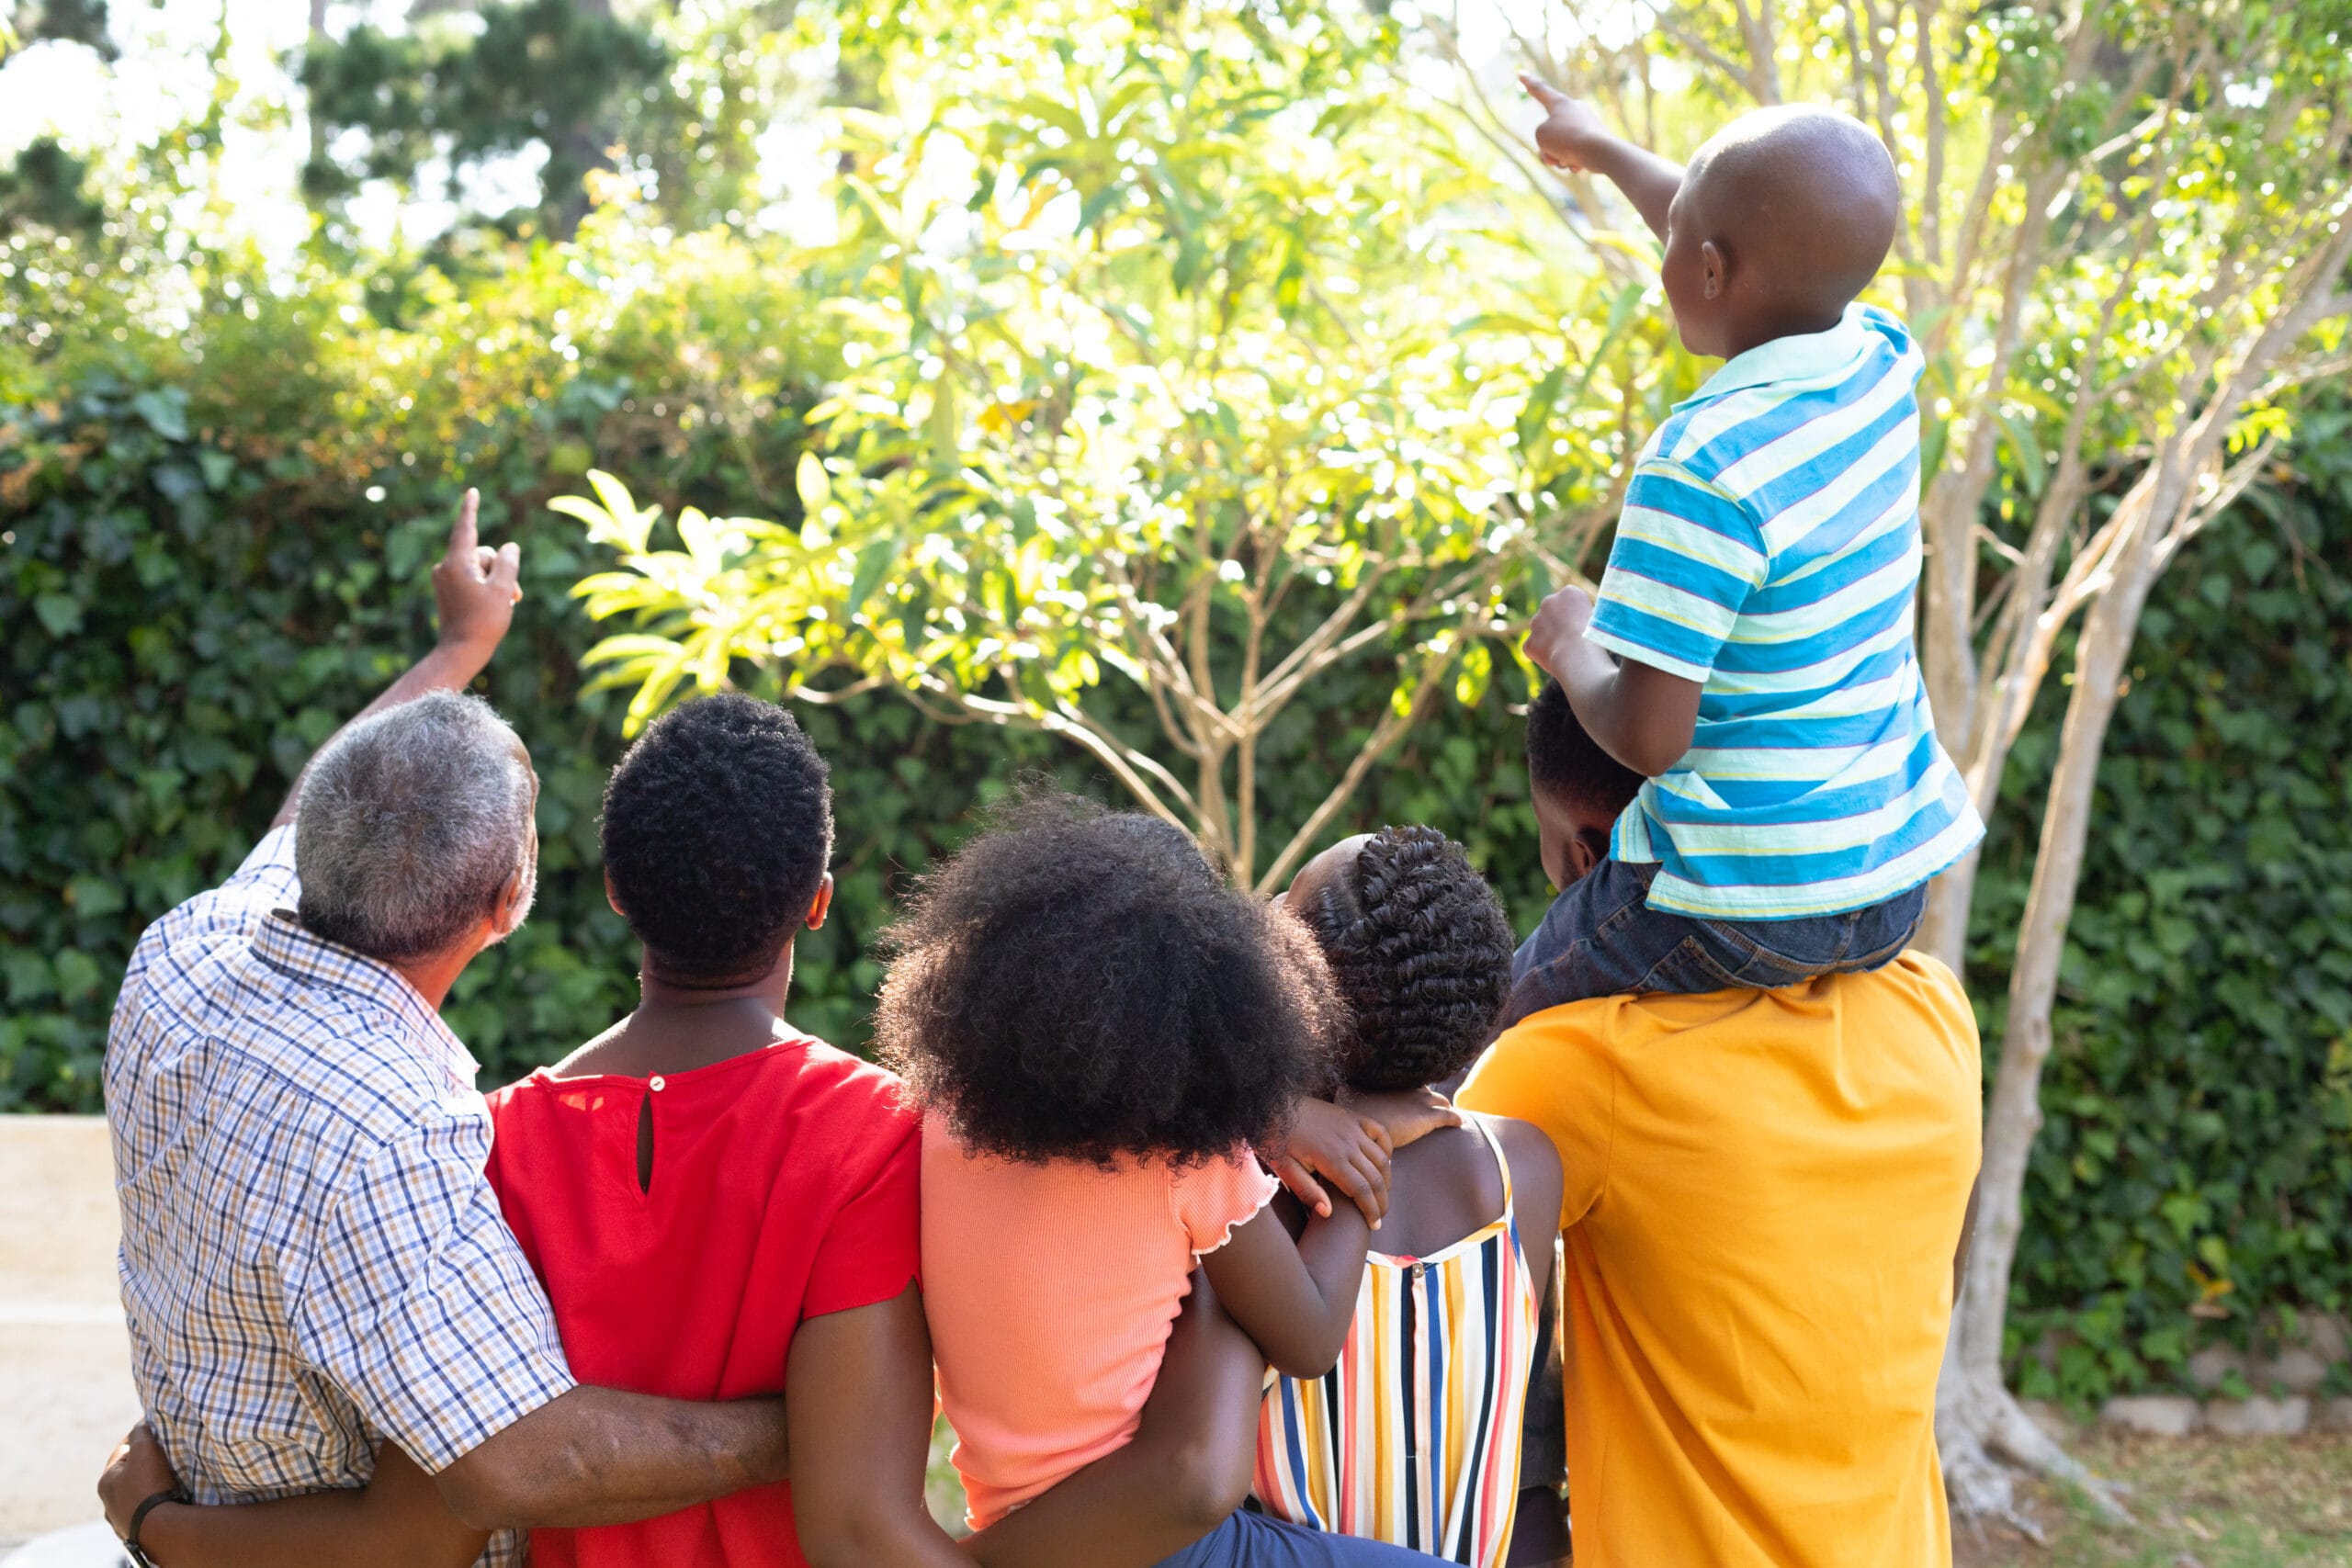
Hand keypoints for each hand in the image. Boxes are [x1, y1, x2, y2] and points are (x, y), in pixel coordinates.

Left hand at [99, 1422, 178, 1540]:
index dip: (139, 1437)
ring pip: (136, 1494)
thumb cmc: (150, 1486)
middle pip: (129, 1474)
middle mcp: (109, 1503)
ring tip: (170, 1477)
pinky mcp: (137, 1532)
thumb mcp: (146, 1451)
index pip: (121, 1451)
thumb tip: (140, 1424)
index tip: (154, 1430)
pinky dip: (154, 1501)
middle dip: (145, 1463)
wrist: (160, 1529)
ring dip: (150, 1485)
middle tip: (165, 1454)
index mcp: (106, 1482)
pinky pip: (146, 1510)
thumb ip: (141, 1433)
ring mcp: (122, 1520)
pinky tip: (168, 1498)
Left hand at [431, 488, 522, 660]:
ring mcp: (445, 579)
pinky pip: (471, 578)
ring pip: (479, 567)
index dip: (471, 509)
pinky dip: (486, 586)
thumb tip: (508, 547)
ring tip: (508, 603)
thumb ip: (507, 562)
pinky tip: (495, 604)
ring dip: (497, 581)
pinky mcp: (447, 590)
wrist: (461, 651)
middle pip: (482, 553)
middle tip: (514, 595)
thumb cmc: (483, 622)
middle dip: (501, 569)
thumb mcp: (503, 589)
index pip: (465, 528)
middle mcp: (445, 567)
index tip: (472, 492)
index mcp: (456, 563)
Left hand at [1264, 1098, 1391, 1228]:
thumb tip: (1329, 1213)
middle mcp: (1347, 1142)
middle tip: (1380, 1217)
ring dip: (1387, 1179)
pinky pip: (1380, 1132)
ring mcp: (1352, 1127)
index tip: (1375, 1226)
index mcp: (1330, 1158)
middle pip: (1376, 1177)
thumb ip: (1307, 1191)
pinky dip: (1387, 1149)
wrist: (1272, 1106)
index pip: (1361, 1190)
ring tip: (1382, 1195)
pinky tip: (1384, 1163)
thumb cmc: (1275, 1140)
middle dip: (1382, 1201)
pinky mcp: (1352, 1116)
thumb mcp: (1284, 1169)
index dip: (1371, 1211)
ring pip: (1382, 1157)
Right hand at [1337, 1086, 1462, 1151]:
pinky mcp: (1428, 1118)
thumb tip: (1336, 1089)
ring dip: (1444, 1106)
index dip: (1411, 1090)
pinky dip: (1455, 1119)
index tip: (1413, 1094)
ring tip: (1447, 1112)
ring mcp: (1420, 1101)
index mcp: (1391, 1082)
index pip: (1407, 1082)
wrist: (1364, 1127)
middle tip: (1433, 1105)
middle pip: (1425, 1090)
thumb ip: (1346, 1093)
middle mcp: (1408, 1088)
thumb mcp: (1347, 1098)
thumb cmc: (1352, 1114)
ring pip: (1440, 1101)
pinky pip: (1448, 1116)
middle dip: (1430, 1097)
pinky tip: (1459, 1123)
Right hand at [1520, 75, 1611, 170]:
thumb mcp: (1541, 135)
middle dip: (1546, 149)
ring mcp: (1586, 124)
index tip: (1520, 73)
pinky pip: (1575, 153)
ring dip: (1558, 157)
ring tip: (1565, 161)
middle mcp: (1574, 109)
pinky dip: (1573, 161)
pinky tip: (1579, 164)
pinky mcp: (1595, 139)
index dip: (1527, 83)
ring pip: (1561, 145)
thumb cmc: (1566, 139)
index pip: (1540, 90)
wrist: (1598, 151)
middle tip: (1549, 158)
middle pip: (1550, 131)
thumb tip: (1558, 144)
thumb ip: (1543, 136)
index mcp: (1560, 102)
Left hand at [1523, 583, 1595, 678]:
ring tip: (1567, 652)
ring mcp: (1535, 622)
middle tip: (1573, 640)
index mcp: (1569, 593)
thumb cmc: (1597, 637)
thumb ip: (1588, 614)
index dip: (1576, 615)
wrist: (1577, 654)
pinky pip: (1535, 648)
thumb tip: (1586, 622)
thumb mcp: (1601, 617)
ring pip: (1542, 630)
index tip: (1584, 626)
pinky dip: (1543, 655)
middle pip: (1553, 612)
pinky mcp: (1528, 642)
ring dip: (1551, 639)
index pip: (1570, 601)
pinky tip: (1557, 661)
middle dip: (1559, 623)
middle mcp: (1548, 602)